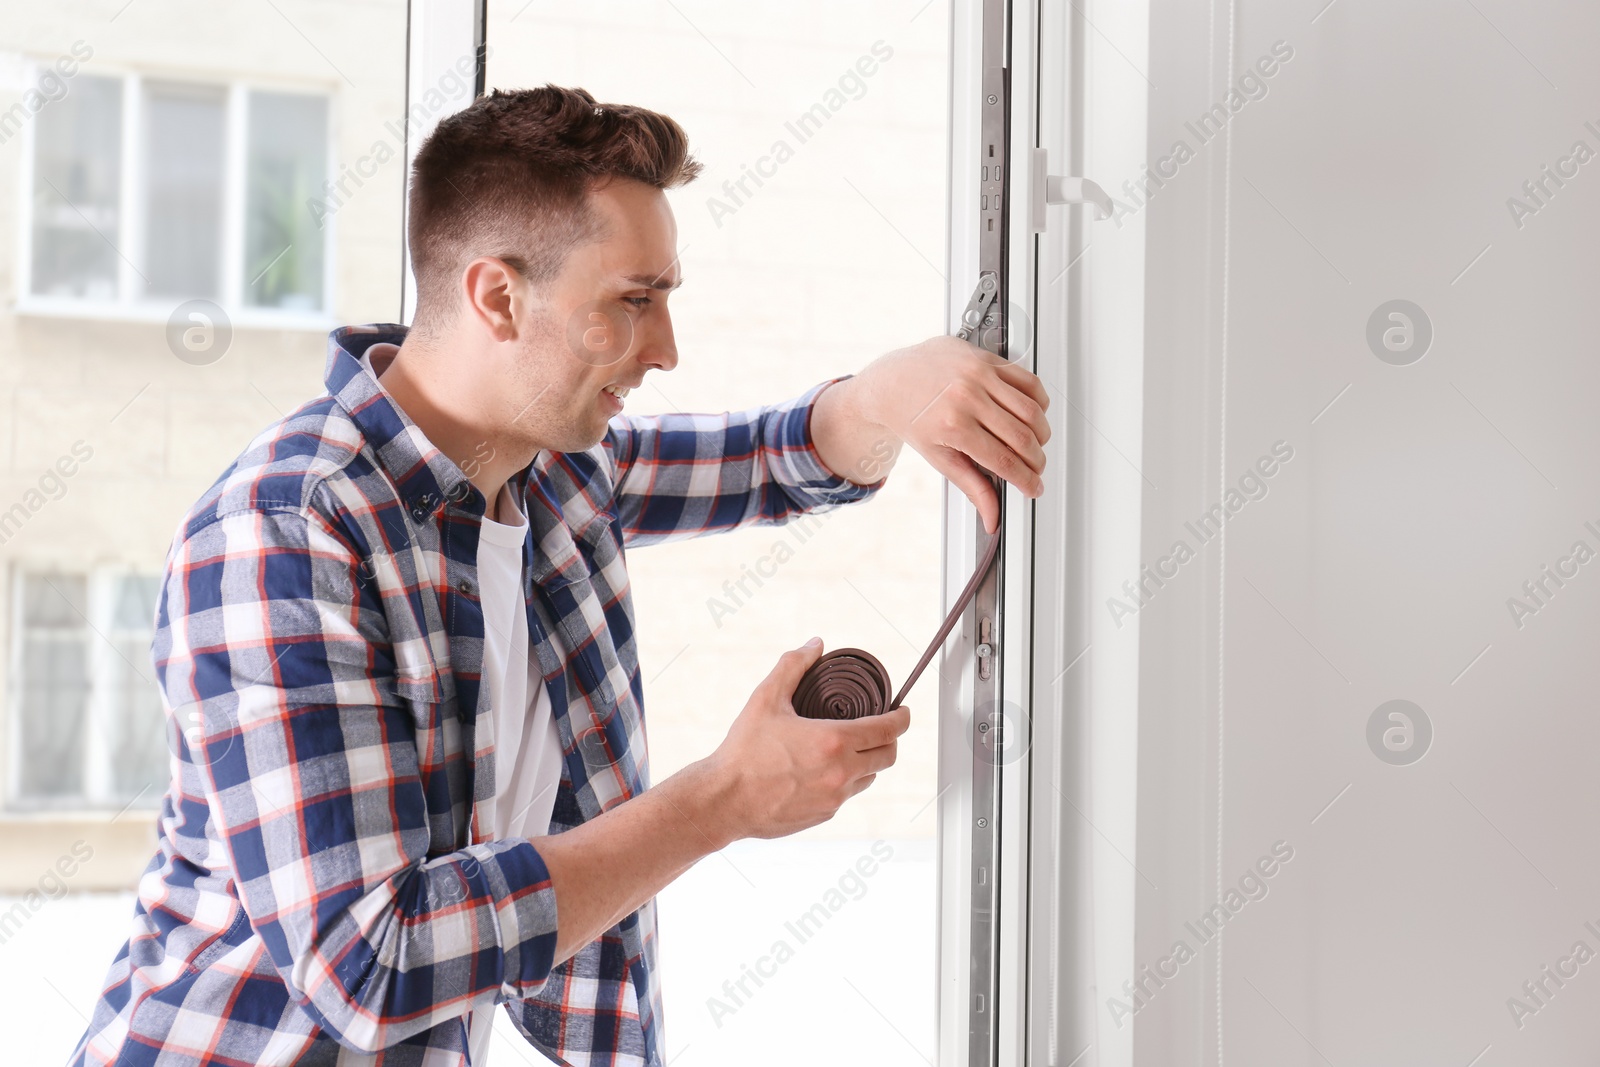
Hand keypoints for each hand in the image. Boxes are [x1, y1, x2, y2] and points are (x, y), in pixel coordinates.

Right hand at [705, 638, 910, 840]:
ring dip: (868, 762)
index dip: (902, 718)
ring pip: (869, 778)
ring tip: (852, 748)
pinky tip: (827, 770)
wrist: (724, 800)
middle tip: (880, 728)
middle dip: (890, 740)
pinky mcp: (824, 815)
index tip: (902, 712)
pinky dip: (845, 781)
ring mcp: (834, 798)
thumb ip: (793, 666)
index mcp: (833, 742)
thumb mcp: (765, 699)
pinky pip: (847, 795)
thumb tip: (815, 645)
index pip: (888, 729)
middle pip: (887, 756)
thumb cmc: (743, 751)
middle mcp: (841, 773)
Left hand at [855, 335, 1050, 533]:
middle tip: (1035, 468)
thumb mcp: (938, 458)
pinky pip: (1028, 380)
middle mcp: (967, 397)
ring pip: (1031, 410)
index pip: (1004, 461)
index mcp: (953, 426)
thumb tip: (991, 517)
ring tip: (1035, 444)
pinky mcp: (985, 358)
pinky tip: (1033, 414)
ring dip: (1042, 433)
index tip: (1034, 487)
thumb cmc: (911, 418)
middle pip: (1023, 437)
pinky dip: (1038, 401)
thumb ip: (971, 487)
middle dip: (1036, 460)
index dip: (1026, 480)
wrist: (891, 382)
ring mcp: (978, 374)